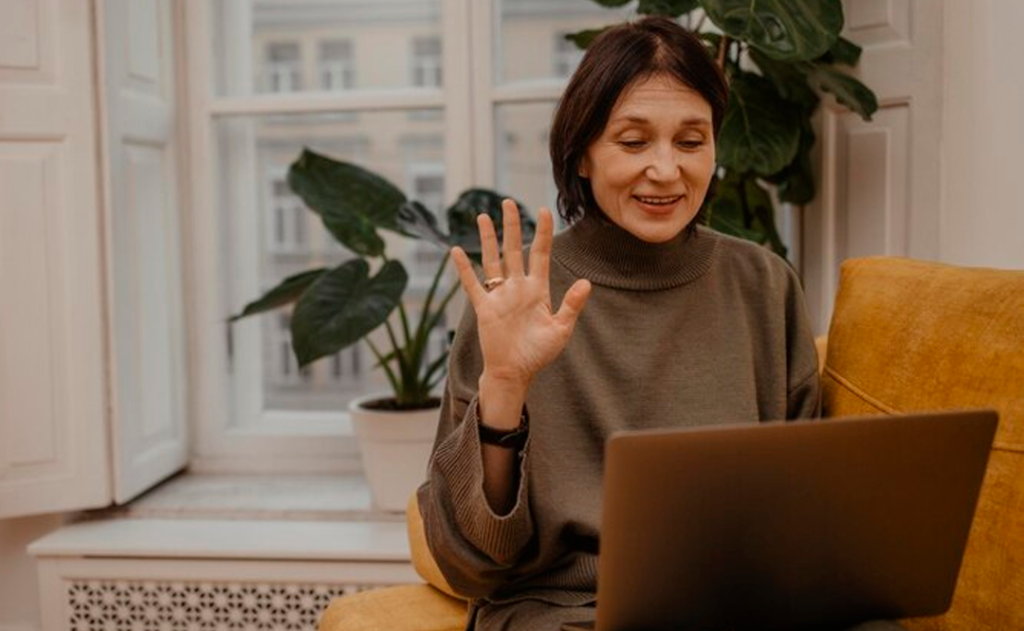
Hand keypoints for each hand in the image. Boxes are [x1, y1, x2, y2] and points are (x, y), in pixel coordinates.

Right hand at [451, 199, 591, 391]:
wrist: (515, 373)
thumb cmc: (538, 354)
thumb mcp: (561, 330)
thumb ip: (572, 305)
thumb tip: (586, 283)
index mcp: (538, 290)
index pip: (541, 254)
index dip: (543, 232)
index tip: (543, 210)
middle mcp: (517, 287)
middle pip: (514, 249)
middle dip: (512, 225)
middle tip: (508, 202)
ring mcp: (499, 295)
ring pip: (492, 260)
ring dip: (487, 239)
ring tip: (483, 216)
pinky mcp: (484, 307)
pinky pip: (472, 284)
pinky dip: (464, 268)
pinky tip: (456, 251)